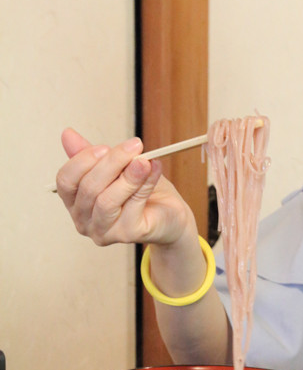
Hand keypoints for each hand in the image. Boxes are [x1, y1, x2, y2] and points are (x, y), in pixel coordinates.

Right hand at [56, 128, 194, 245]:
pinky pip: (132, 207)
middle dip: (112, 163)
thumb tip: (68, 134)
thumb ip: (92, 155)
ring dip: (128, 176)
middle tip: (133, 146)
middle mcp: (84, 221)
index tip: (104, 147)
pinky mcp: (127, 235)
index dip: (82, 161)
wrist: (169, 213)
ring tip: (144, 160)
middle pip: (88, 189)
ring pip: (107, 201)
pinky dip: (144, 185)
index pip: (66, 181)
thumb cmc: (140, 191)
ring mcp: (104, 232)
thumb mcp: (114, 167)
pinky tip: (153, 170)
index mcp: (75, 202)